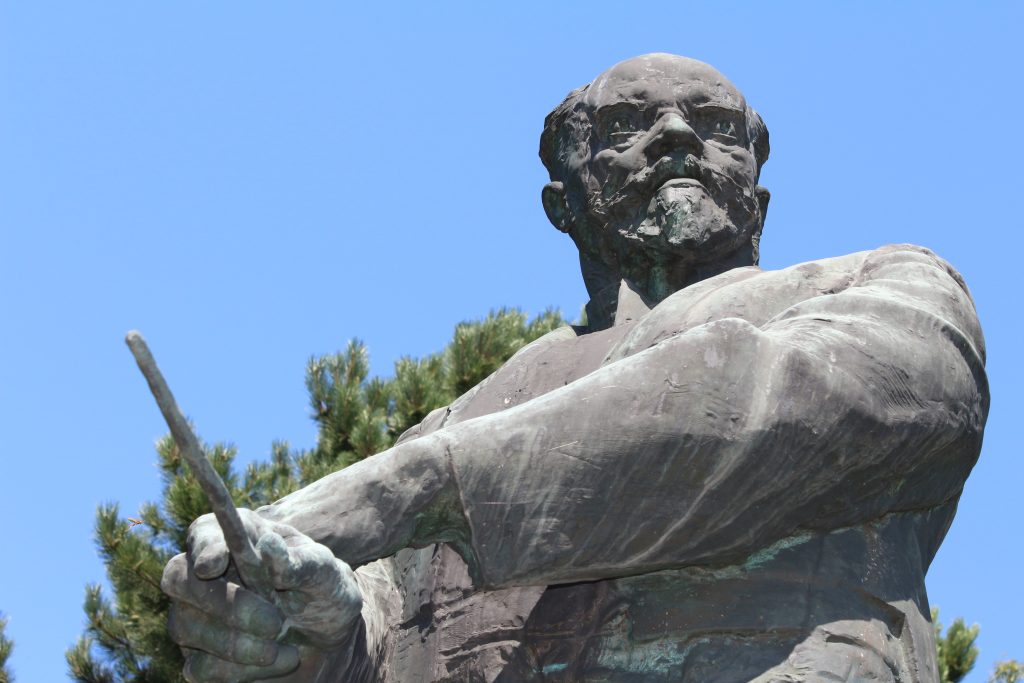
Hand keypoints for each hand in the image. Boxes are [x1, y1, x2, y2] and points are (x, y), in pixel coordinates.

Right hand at [162, 509, 362, 681]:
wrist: (329, 638)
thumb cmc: (323, 591)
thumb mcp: (324, 574)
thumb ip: (300, 562)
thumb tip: (269, 545)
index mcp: (235, 537)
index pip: (203, 533)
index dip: (205, 548)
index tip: (216, 564)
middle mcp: (203, 574)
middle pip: (180, 581)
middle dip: (226, 605)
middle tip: (275, 623)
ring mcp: (193, 616)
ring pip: (186, 628)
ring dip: (240, 645)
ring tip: (287, 649)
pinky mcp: (197, 656)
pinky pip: (199, 668)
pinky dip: (242, 670)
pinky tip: (278, 660)